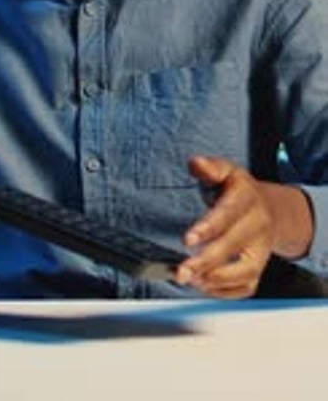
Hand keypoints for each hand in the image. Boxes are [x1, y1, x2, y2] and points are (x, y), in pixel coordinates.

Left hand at [174, 156, 284, 298]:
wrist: (271, 209)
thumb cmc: (240, 191)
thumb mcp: (227, 171)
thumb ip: (210, 168)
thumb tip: (196, 163)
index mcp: (247, 199)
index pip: (228, 214)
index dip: (208, 228)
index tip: (188, 240)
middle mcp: (258, 226)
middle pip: (234, 247)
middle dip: (207, 262)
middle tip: (182, 271)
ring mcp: (261, 250)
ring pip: (245, 272)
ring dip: (216, 280)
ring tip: (190, 280)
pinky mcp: (259, 269)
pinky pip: (246, 286)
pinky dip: (225, 292)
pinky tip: (204, 286)